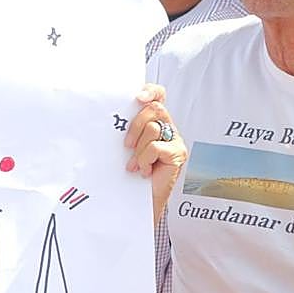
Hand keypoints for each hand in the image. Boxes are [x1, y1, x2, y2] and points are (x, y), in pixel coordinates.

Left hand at [123, 84, 187, 216]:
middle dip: (136, 125)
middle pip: (154, 109)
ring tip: (135, 165)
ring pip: (153, 128)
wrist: (140, 201)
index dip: (151, 91)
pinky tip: (144, 171)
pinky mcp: (178, 154)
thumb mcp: (127, 146)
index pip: (158, 96)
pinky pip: (156, 147)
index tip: (138, 97)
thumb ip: (128, 129)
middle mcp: (168, 129)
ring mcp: (175, 141)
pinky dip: (144, 159)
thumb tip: (115, 115)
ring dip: (138, 149)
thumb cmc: (132, 175)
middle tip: (126, 145)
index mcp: (155, 122)